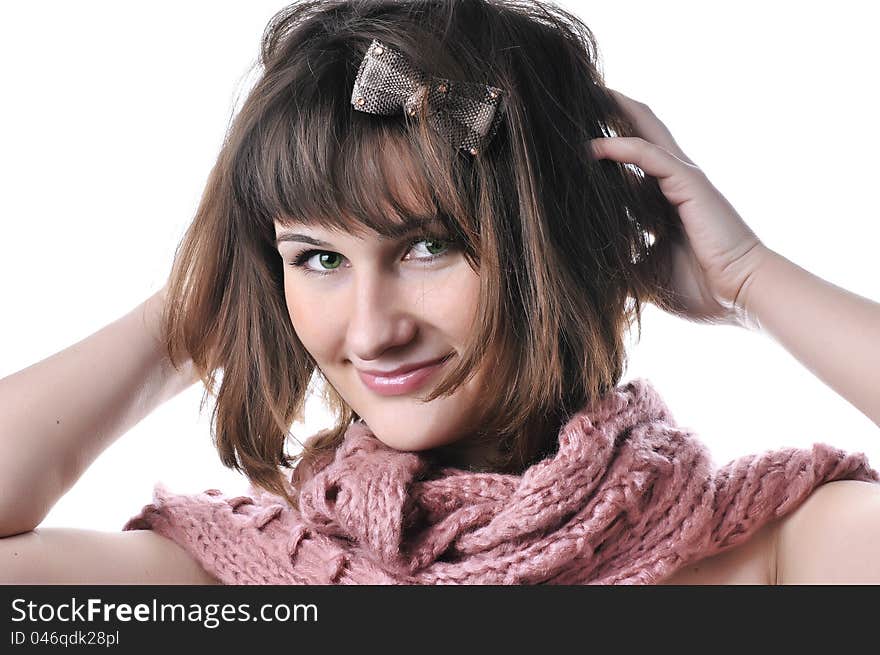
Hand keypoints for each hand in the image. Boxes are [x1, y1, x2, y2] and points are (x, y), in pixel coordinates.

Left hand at [590, 88, 770, 327]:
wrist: (742, 295)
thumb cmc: (701, 288)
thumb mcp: (645, 273)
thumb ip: (620, 261)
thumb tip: (586, 270)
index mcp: (662, 199)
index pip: (628, 162)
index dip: (602, 148)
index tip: (567, 140)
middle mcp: (673, 180)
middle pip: (639, 131)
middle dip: (610, 112)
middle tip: (577, 97)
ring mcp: (682, 178)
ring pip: (643, 130)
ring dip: (613, 113)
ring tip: (582, 96)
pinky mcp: (689, 183)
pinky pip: (649, 155)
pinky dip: (621, 147)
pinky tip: (593, 146)